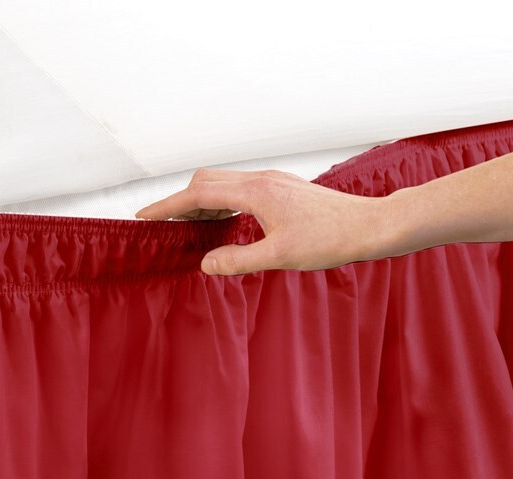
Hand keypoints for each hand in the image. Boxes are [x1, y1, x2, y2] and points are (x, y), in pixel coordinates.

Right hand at [134, 167, 392, 275]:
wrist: (368, 226)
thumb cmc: (329, 240)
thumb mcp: (279, 257)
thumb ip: (238, 260)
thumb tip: (205, 264)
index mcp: (256, 192)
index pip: (199, 194)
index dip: (168, 206)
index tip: (144, 217)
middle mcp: (261, 180)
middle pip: (206, 181)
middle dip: (179, 201)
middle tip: (161, 224)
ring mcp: (272, 182)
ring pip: (223, 183)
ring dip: (200, 202)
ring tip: (186, 226)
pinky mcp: (282, 189)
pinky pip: (239, 189)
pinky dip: (221, 202)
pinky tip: (222, 222)